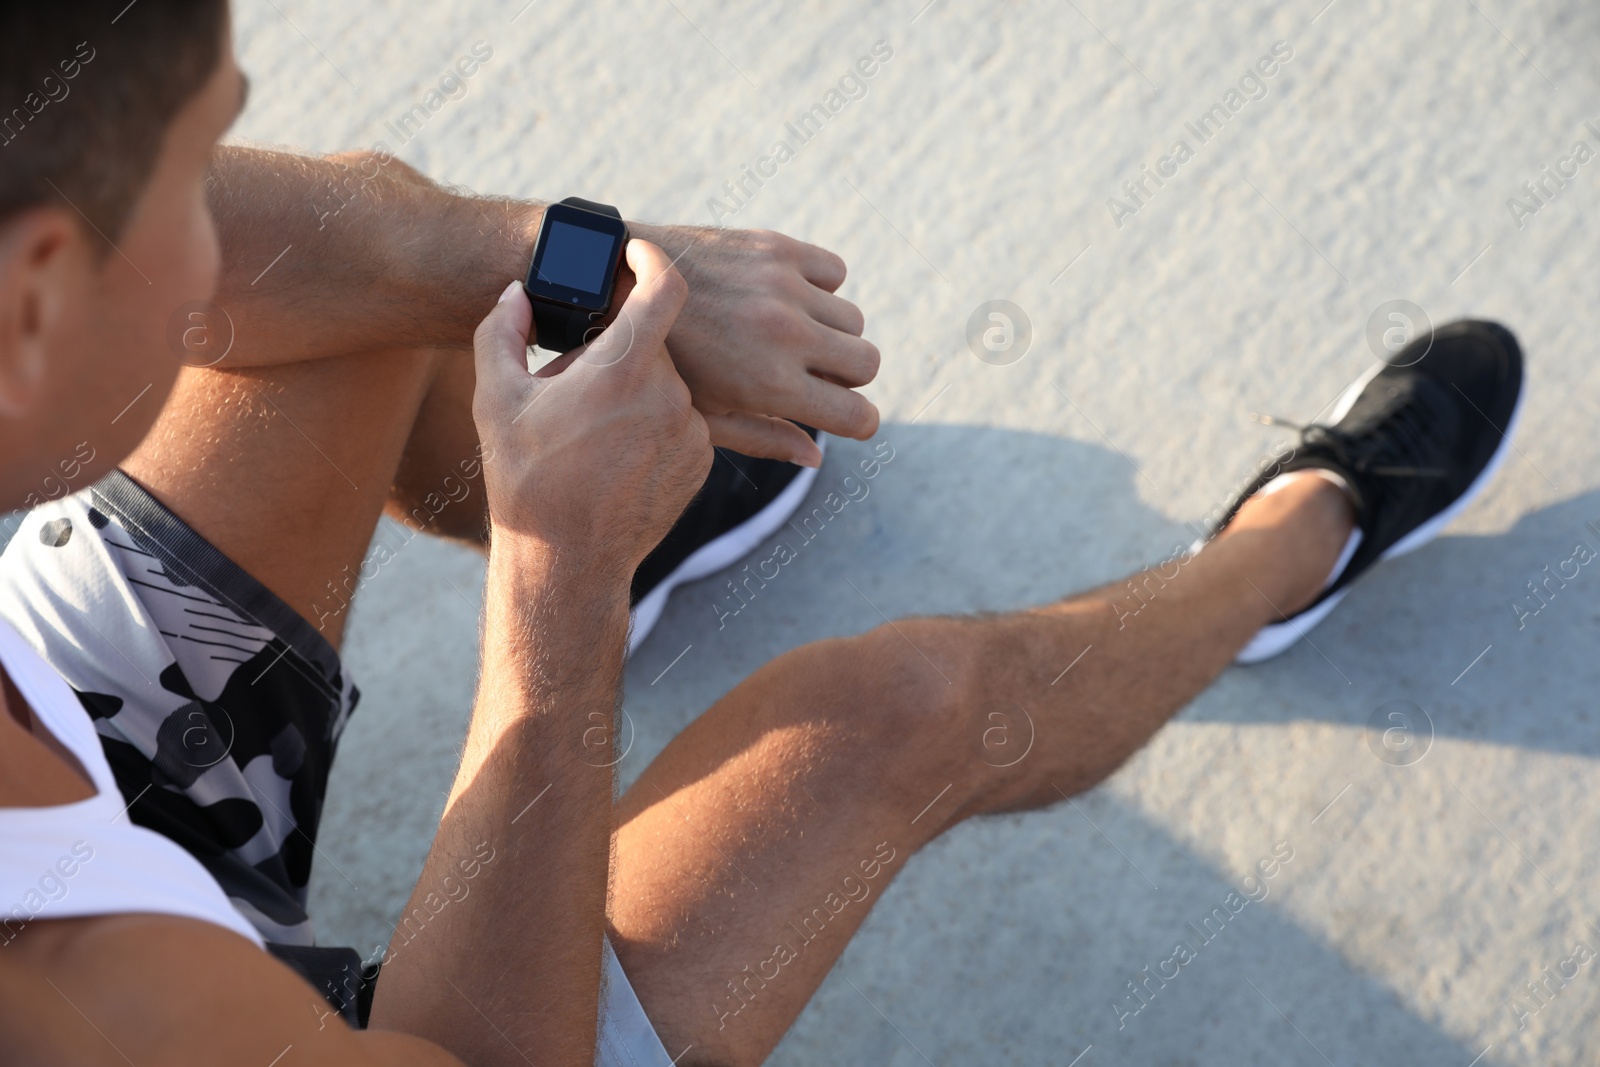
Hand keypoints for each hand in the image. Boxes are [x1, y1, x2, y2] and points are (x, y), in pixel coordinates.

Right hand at [471, 240, 711, 574]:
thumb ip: (502, 331)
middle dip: (617, 350)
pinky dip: (652, 424)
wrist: (566, 560)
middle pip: (655, 343)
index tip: (640, 251)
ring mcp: (692, 431)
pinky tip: (614, 455)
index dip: (653, 258)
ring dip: (634, 390)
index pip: (665, 288)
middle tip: (574, 382)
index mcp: (624, 368)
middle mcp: (670, 395)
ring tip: (589, 430)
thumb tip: (516, 293)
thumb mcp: (495, 398)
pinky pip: (680, 421)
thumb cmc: (525, 478)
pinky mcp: (701, 460)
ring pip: (667, 384)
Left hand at [618, 224, 880, 465]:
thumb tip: (816, 458)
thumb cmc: (655, 361)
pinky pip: (835, 272)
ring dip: (831, 333)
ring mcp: (784, 287)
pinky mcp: (777, 248)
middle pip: (868, 364)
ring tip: (789, 335)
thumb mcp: (703, 413)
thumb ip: (764, 436)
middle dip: (848, 377)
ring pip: (853, 320)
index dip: (859, 422)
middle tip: (812, 375)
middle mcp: (786, 335)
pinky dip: (819, 287)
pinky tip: (783, 297)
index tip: (846, 416)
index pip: (859, 415)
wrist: (610, 282)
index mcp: (770, 385)